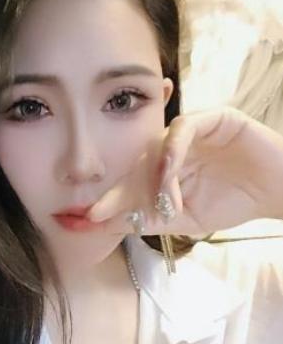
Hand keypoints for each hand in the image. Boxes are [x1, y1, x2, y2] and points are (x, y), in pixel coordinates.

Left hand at [85, 106, 282, 236]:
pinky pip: (183, 128)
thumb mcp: (185, 220)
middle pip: (136, 164)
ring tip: (161, 204)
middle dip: (116, 192)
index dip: (106, 201)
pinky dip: (172, 151)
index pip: (129, 183)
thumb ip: (149, 220)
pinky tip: (170, 174)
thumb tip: (104, 226)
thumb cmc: (235, 202)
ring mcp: (191, 131)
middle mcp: (172, 147)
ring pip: (156, 146)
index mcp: (164, 169)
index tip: (81, 222)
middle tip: (95, 213)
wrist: (279, 192)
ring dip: (152, 178)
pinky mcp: (214, 118)